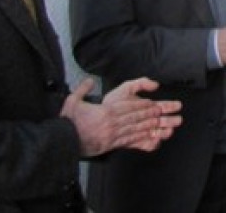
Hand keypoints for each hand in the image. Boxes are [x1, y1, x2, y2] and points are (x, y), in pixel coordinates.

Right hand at [61, 77, 182, 156]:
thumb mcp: (72, 101)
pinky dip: (140, 138)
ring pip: (135, 129)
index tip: (152, 103)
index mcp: (106, 112)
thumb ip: (83, 89)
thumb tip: (90, 80)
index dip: (142, 105)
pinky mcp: (111, 145)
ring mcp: (113, 135)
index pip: (129, 107)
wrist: (63, 142)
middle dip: (150, 114)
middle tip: (162, 111)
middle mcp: (112, 123)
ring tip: (159, 122)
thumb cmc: (68, 123)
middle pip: (136, 117)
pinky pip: (129, 141)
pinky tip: (148, 137)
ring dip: (149, 125)